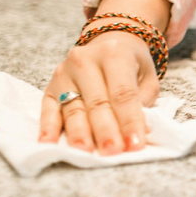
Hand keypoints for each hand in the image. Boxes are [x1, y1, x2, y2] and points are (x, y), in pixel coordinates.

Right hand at [39, 0, 171, 154]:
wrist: (110, 42)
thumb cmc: (132, 64)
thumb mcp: (147, 76)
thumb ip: (143, 101)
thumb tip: (134, 131)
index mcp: (114, 54)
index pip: (123, 93)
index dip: (129, 120)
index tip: (135, 144)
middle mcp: (85, 60)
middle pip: (97, 102)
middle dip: (105, 130)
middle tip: (112, 152)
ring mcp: (64, 73)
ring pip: (73, 108)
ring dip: (80, 134)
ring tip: (85, 153)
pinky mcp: (50, 86)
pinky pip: (48, 109)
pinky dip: (48, 128)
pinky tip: (48, 143)